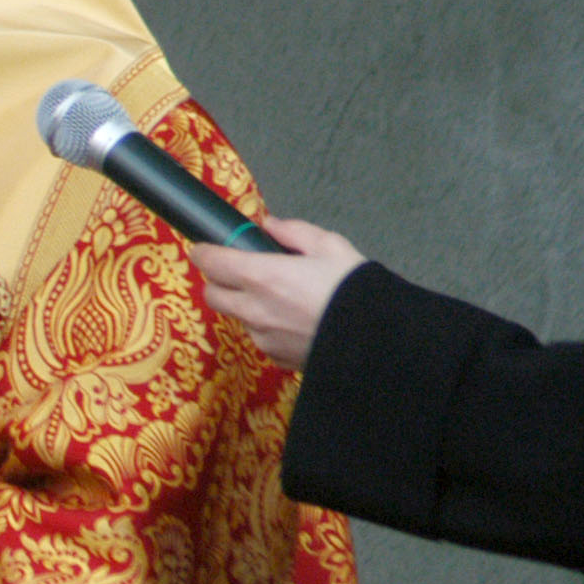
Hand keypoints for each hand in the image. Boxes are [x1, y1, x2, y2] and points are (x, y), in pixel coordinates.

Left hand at [189, 217, 367, 369]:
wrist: (379, 340)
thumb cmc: (354, 288)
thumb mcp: (330, 246)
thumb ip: (294, 232)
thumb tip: (270, 225)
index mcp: (262, 276)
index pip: (211, 262)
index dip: (204, 252)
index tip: (206, 247)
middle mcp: (254, 309)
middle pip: (212, 294)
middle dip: (218, 281)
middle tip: (239, 272)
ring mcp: (262, 337)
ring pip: (237, 317)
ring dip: (245, 306)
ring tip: (279, 298)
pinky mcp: (276, 358)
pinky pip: (260, 339)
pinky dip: (267, 328)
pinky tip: (294, 321)